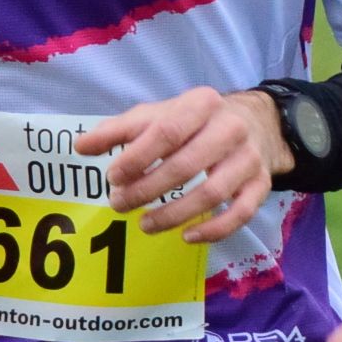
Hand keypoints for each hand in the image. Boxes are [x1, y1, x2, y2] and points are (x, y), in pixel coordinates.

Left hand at [79, 86, 287, 243]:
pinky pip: (240, 213)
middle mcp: (230, 128)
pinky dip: (213, 229)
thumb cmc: (196, 121)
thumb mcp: (159, 115)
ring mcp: (249, 158)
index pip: (167, 131)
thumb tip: (80, 146)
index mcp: (202, 104)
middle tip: (119, 204)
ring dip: (174, 214)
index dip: (138, 157)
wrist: (257, 122)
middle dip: (148, 189)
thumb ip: (119, 130)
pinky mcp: (261, 184)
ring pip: (212, 193)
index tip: (113, 177)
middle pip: (186, 165)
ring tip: (144, 224)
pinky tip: (186, 237)